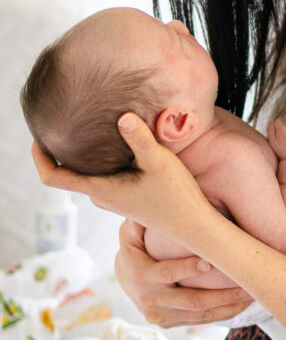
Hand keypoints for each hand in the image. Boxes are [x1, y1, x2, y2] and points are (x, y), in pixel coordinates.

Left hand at [31, 113, 213, 241]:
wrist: (194, 225)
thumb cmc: (176, 196)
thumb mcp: (158, 161)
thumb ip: (139, 138)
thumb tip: (122, 115)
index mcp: (99, 189)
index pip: (52, 177)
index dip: (39, 157)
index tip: (37, 136)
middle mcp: (101, 195)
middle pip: (67, 172)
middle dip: (61, 150)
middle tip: (64, 122)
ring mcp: (113, 197)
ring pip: (87, 173)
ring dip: (82, 155)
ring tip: (87, 127)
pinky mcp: (126, 196)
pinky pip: (102, 175)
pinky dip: (99, 159)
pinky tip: (116, 141)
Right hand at [115, 219, 254, 327]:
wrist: (123, 280)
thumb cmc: (133, 247)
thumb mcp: (130, 232)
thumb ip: (140, 219)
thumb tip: (149, 196)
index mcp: (141, 276)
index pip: (167, 273)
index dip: (187, 269)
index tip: (210, 262)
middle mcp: (151, 301)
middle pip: (191, 301)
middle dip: (222, 294)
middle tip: (246, 285)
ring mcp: (161, 316)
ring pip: (200, 315)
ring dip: (228, 307)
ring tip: (252, 296)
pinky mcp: (170, 323)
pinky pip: (200, 321)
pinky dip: (222, 314)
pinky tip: (242, 305)